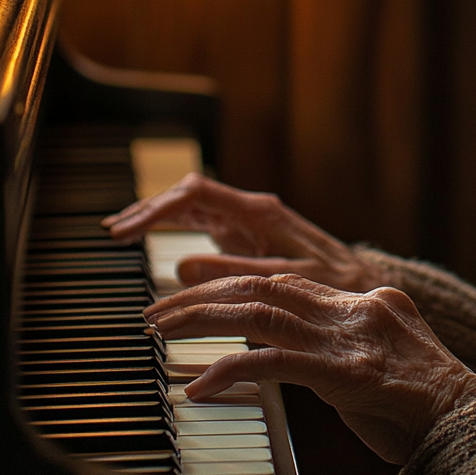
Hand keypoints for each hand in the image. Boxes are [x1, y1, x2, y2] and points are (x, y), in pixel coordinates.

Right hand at [102, 173, 381, 291]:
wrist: (362, 280)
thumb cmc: (334, 281)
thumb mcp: (288, 280)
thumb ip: (237, 272)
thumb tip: (182, 267)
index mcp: (260, 212)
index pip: (197, 193)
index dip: (158, 208)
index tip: (127, 232)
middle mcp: (250, 210)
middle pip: (189, 194)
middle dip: (149, 208)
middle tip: (113, 232)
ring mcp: (247, 221)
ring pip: (193, 205)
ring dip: (156, 215)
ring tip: (121, 233)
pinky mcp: (246, 236)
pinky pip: (203, 222)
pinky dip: (173, 228)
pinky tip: (152, 241)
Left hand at [145, 274, 475, 463]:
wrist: (471, 425)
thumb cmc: (425, 406)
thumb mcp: (381, 357)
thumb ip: (339, 340)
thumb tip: (292, 344)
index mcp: (365, 299)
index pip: (286, 279)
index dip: (234, 282)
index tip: (195, 293)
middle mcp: (356, 307)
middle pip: (265, 285)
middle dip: (204, 293)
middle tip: (157, 310)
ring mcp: (351, 338)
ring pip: (261, 311)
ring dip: (202, 318)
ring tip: (159, 329)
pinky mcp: (347, 375)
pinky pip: (276, 364)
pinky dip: (232, 371)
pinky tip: (201, 386)